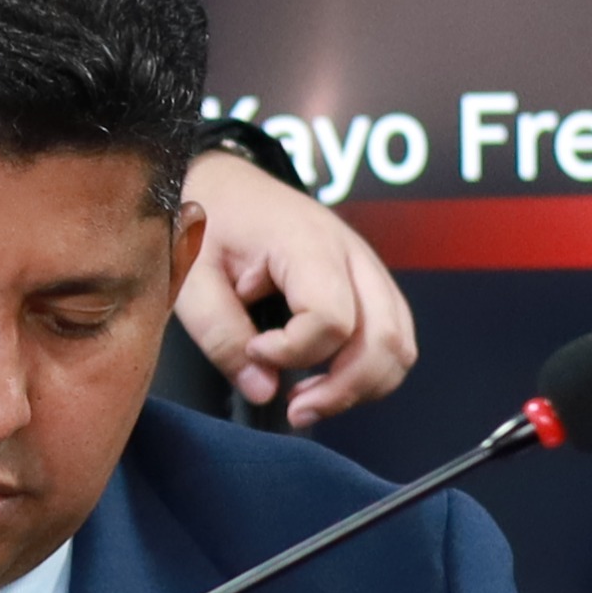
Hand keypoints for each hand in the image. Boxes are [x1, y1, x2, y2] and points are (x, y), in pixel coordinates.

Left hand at [174, 150, 419, 427]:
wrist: (223, 184)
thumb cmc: (207, 223)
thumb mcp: (192, 277)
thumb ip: (221, 335)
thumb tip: (263, 391)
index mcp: (307, 243)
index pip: (331, 318)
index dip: (294, 352)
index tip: (254, 350)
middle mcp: (352, 254)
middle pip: (385, 338)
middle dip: (344, 388)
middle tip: (293, 408)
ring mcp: (368, 269)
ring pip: (399, 344)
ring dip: (361, 385)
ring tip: (306, 401)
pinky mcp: (369, 285)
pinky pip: (391, 337)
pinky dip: (367, 371)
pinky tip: (323, 380)